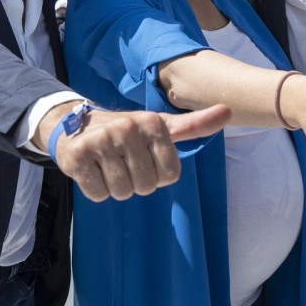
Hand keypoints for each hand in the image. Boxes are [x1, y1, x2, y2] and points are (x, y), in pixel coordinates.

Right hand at [53, 104, 231, 201]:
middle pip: (146, 186)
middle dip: (136, 183)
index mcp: (152, 122)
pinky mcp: (77, 155)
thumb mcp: (161, 127)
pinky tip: (92, 170)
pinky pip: (98, 193)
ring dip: (116, 188)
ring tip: (107, 167)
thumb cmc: (127, 133)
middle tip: (123, 164)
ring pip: (122, 192)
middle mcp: (126, 128)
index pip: (170, 175)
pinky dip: (96, 190)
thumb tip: (228, 111)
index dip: (158, 176)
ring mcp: (100, 140)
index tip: (145, 159)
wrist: (76, 127)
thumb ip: (194, 125)